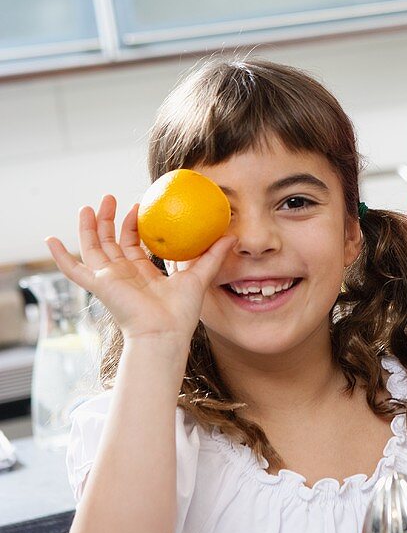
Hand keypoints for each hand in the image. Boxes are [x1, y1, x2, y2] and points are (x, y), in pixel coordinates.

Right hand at [46, 194, 235, 344]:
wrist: (164, 333)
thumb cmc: (181, 313)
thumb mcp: (199, 276)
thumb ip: (212, 256)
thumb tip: (231, 235)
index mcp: (142, 274)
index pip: (133, 245)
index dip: (134, 225)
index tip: (140, 205)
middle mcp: (122, 275)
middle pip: (109, 242)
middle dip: (109, 219)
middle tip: (111, 198)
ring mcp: (108, 280)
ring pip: (92, 248)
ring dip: (88, 227)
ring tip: (88, 206)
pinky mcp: (98, 285)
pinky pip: (73, 270)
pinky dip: (60, 256)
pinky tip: (50, 239)